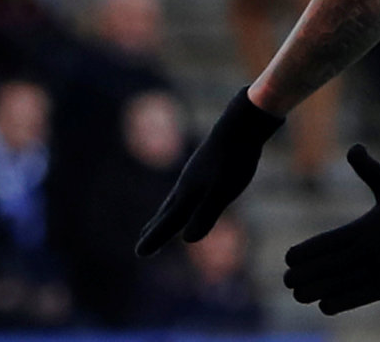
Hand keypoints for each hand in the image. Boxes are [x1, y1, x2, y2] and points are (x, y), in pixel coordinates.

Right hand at [136, 86, 282, 255]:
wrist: (240, 126)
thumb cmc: (233, 160)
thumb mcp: (222, 191)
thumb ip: (206, 214)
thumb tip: (188, 239)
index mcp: (188, 194)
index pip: (168, 223)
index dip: (154, 239)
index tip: (139, 253)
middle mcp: (186, 185)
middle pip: (167, 211)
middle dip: (155, 228)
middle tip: (142, 241)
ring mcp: (194, 174)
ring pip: (175, 198)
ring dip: (165, 213)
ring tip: (159, 220)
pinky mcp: (205, 165)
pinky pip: (187, 187)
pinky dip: (180, 198)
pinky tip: (187, 194)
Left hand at [283, 144, 379, 314]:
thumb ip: (369, 168)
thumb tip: (354, 147)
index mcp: (366, 229)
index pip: (326, 245)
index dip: (305, 254)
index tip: (288, 258)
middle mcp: (370, 253)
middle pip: (327, 269)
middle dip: (304, 276)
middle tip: (287, 280)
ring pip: (340, 287)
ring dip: (317, 291)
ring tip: (299, 293)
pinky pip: (358, 298)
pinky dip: (339, 302)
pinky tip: (324, 303)